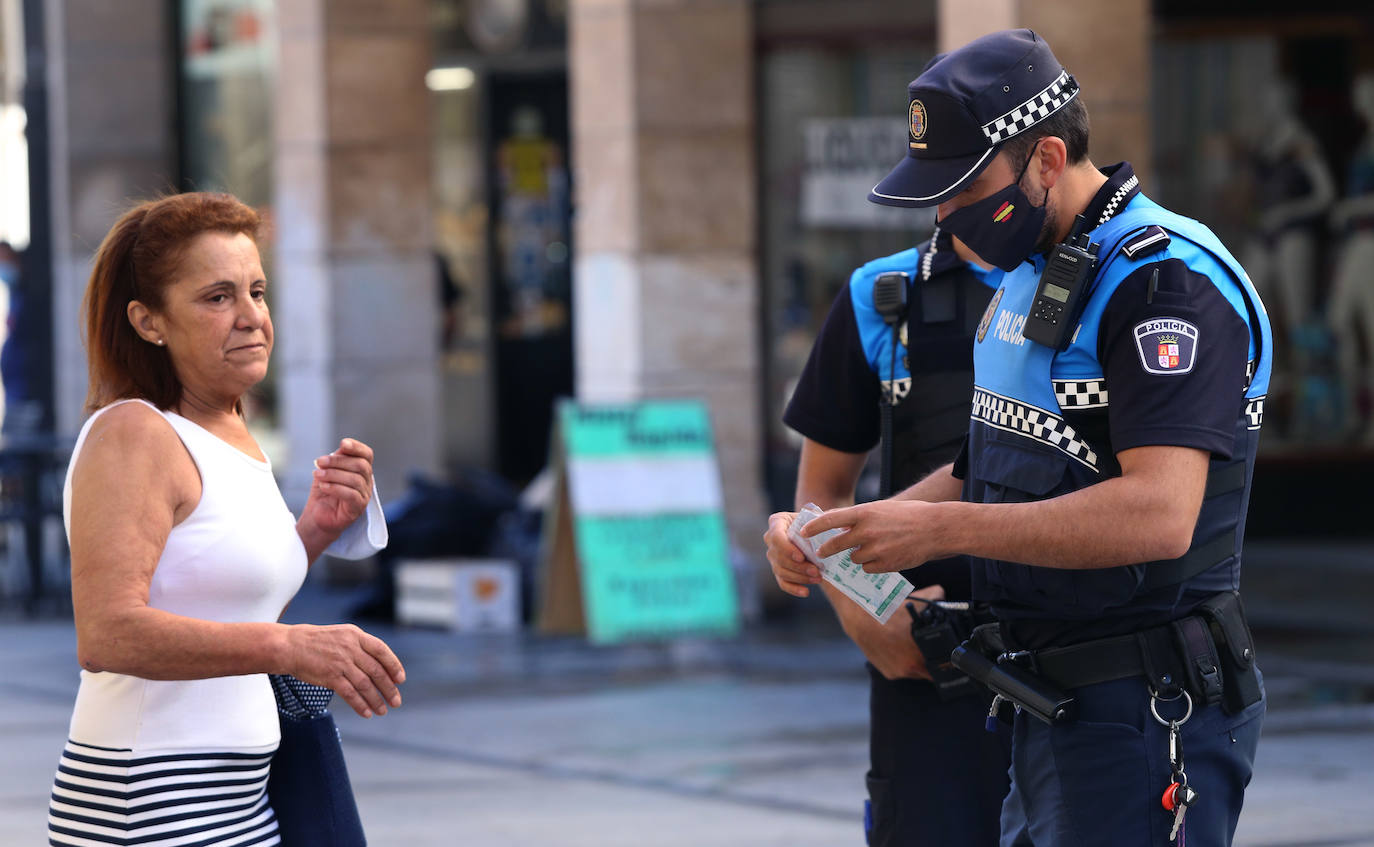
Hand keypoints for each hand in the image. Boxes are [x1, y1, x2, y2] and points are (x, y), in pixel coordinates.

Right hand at [284, 623, 405, 717]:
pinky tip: (366, 713)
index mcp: (355, 635)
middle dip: (388, 688)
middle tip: (396, 701)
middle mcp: (350, 648)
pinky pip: (350, 694)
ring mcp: (340, 663)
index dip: (393, 665)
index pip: (381, 650)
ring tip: (383, 710)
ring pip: (365, 685)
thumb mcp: (342, 635)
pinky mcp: (330, 676)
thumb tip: (379, 666)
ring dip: (376, 700)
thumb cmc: (316, 641)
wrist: (290, 646)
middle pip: (376, 671)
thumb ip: (360, 647)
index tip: (400, 679)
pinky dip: (360, 705)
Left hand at [300, 438, 374, 538]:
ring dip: (333, 474)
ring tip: (317, 475)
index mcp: (361, 471)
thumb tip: (342, 447)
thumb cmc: (323, 493)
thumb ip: (336, 459)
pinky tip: (323, 486)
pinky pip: (351, 495)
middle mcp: (367, 482)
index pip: (367, 455)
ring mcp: (364, 496)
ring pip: (355, 479)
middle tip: (319, 462)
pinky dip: (335, 488)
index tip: (343, 444)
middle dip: (338, 461)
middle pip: (360, 465)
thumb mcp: (327, 471)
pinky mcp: (358, 508)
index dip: (357, 447)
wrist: (316, 517)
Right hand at [763, 511, 821, 597]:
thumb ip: (819, 522)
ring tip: (818, 578)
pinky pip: (783, 582)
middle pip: (779, 557)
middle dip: (798, 566)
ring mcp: (773, 556)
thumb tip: (830, 528)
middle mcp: (770, 539)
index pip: (776, 537)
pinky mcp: (779, 570)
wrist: (814, 532)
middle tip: (816, 570)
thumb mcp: (816, 517)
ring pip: (781, 571)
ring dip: (800, 577)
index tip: (801, 557)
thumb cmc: (815, 522)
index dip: (787, 549)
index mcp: (777, 522)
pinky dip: (794, 589)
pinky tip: (806, 592)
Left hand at [803, 500, 946, 573]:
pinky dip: (871, 565)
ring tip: (874, 548)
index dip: (814, 527)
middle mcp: (866, 531)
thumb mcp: (881, 509)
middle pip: (835, 545)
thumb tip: (838, 524)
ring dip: (858, 556)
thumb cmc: (909, 515)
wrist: (936, 529)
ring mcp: (875, 549)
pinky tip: (885, 557)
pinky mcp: (885, 564)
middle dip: (826, 551)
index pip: (830, 520)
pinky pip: (868, 569)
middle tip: (820, 553)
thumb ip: (859, 517)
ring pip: (854, 559)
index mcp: (864, 513)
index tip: (803, 533)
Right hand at [861, 584, 944, 680]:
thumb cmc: (886, 610)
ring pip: (915, 670)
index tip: (944, 650)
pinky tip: (898, 646)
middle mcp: (909, 668)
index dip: (944, 657)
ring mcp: (897, 672)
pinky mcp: (887, 672)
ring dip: (915, 660)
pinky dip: (902, 660)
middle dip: (929, 657)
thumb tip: (943, 598)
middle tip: (926, 643)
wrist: (858, 616)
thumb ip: (937, 598)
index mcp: (920, 655)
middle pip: (929, 668)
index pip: (942, 664)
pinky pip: (902, 669)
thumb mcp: (917, 599)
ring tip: (909, 643)